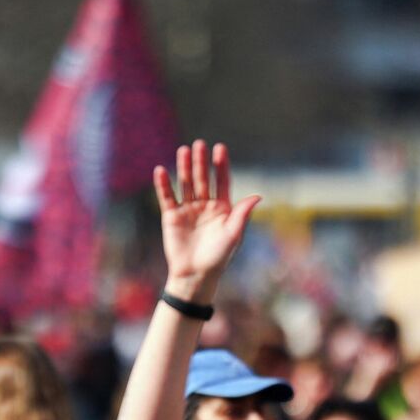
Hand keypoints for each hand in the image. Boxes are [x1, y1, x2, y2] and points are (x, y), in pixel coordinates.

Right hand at [154, 140, 259, 301]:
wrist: (195, 275)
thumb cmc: (218, 257)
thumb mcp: (233, 235)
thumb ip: (242, 214)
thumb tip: (258, 196)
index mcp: (223, 208)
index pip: (222, 181)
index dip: (221, 166)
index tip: (220, 149)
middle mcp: (205, 205)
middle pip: (203, 179)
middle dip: (201, 162)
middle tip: (200, 144)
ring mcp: (188, 210)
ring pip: (186, 184)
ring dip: (184, 168)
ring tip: (184, 151)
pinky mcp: (172, 217)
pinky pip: (167, 197)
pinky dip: (164, 185)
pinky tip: (161, 171)